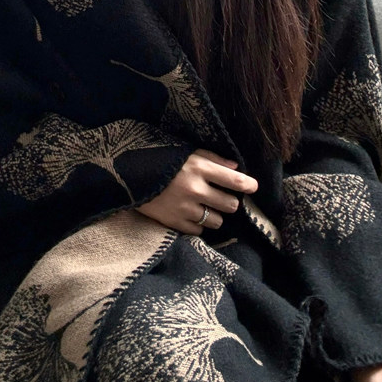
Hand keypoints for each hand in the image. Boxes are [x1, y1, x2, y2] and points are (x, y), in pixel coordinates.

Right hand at [135, 149, 257, 233]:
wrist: (127, 175)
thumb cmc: (160, 160)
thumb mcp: (185, 152)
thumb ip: (212, 159)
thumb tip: (236, 167)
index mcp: (199, 168)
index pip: (233, 179)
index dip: (248, 184)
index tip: (254, 187)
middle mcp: (195, 190)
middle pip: (230, 204)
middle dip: (230, 201)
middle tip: (223, 196)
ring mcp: (185, 209)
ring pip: (218, 220)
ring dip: (216, 214)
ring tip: (206, 206)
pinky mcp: (175, 223)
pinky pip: (199, 230)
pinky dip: (199, 223)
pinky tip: (192, 213)